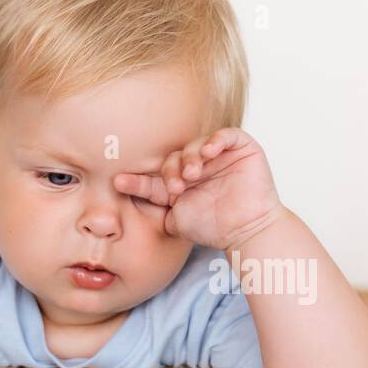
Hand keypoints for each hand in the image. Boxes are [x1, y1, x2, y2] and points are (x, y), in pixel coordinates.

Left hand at [113, 127, 286, 252]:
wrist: (248, 232)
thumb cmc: (215, 229)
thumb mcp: (176, 220)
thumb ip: (156, 207)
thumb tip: (125, 189)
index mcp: (181, 182)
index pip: (156, 176)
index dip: (138, 179)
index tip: (119, 182)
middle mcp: (199, 166)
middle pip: (174, 157)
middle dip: (170, 171)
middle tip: (175, 187)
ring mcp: (220, 156)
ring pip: (196, 145)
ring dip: (190, 157)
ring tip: (192, 174)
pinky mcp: (241, 148)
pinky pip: (225, 135)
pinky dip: (215, 140)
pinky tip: (209, 153)